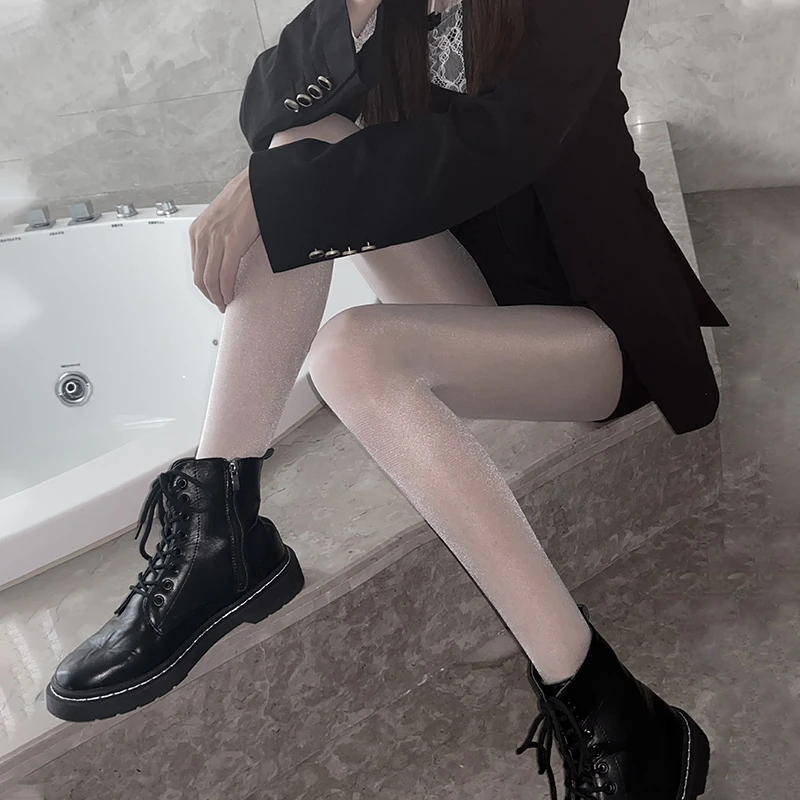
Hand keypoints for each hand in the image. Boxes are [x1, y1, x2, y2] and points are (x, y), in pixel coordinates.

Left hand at [188, 165, 259, 312]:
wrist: (259, 184)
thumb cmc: (245, 198)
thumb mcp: (222, 219)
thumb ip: (217, 237)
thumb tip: (223, 257)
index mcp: (198, 230)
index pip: (196, 267)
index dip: (204, 285)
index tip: (212, 293)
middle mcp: (203, 235)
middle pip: (200, 276)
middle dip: (209, 295)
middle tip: (219, 303)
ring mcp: (216, 239)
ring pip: (210, 279)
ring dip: (218, 296)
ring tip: (226, 303)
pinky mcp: (232, 242)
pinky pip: (225, 274)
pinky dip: (227, 289)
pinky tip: (231, 296)